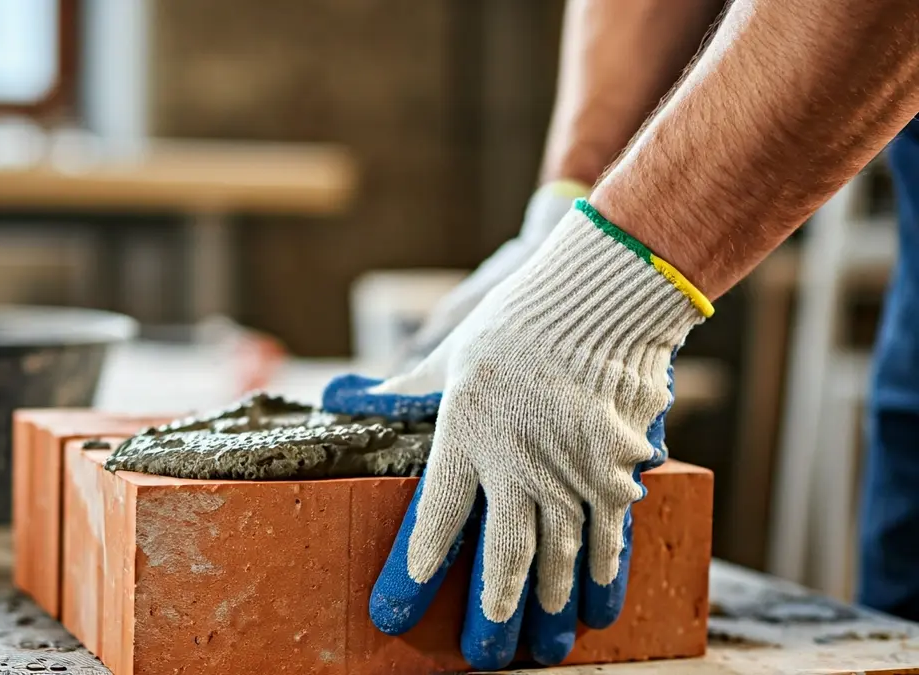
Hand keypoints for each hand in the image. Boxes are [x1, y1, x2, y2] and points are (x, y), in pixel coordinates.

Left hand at [325, 200, 711, 668]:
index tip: (399, 610)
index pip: (435, 521)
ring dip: (548, 610)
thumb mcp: (451, 356)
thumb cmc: (515, 325)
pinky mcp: (615, 473)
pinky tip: (598, 608)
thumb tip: (356, 396)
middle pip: (502, 559)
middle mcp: (518, 467)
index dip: (416, 571)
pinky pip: (608, 536)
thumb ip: (406, 390)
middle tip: (483, 658)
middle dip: (490, 615)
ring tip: (541, 650)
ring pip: (558, 560)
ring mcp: (572, 474)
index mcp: (466, 438)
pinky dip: (602, 576)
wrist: (599, 300)